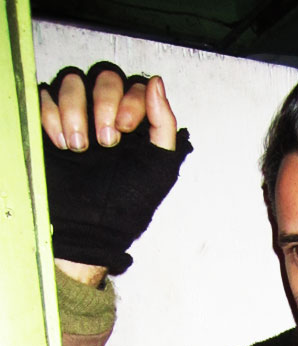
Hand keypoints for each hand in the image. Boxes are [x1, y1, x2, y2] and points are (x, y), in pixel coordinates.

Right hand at [39, 63, 191, 275]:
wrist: (90, 228)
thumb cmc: (126, 205)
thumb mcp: (159, 168)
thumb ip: (164, 125)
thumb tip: (157, 82)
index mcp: (136, 122)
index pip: (136, 86)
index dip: (132, 100)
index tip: (126, 129)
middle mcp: (107, 113)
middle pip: (105, 76)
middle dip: (105, 104)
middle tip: (106, 142)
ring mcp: (78, 115)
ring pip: (73, 81)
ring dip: (75, 110)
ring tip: (80, 148)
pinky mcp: (51, 122)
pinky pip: (46, 96)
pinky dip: (52, 116)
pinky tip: (62, 145)